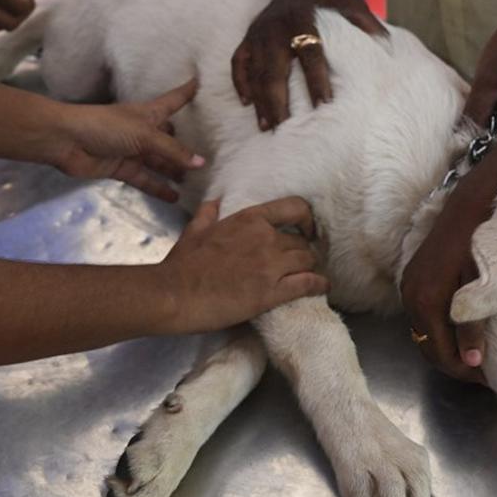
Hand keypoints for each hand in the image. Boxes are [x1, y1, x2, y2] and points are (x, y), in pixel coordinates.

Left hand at [49, 81, 205, 201]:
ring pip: (160, 162)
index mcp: (150, 113)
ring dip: (175, 170)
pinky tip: (175, 197)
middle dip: (188, 145)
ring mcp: (133, 150)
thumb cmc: (106, 127)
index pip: (175, 100)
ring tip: (198, 181)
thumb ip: (172, 151)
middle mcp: (144, 130)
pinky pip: (145, 179)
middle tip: (215, 154)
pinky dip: (158, 188)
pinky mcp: (122, 168)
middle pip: (171, 137)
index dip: (188, 92)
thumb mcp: (144, 134)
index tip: (204, 83)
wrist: (67, 141)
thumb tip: (201, 163)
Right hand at [159, 198, 328, 331]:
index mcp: (249, 219)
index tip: (307, 229)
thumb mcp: (195, 230)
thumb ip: (208, 214)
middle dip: (304, 251)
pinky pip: (308, 284)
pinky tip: (323, 287)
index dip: (307, 218)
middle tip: (303, 261)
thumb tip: (214, 202)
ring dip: (311, 268)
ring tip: (311, 275)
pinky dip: (319, 285)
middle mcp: (265, 238)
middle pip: (301, 241)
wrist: (173, 294)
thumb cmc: (182, 264)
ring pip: (308, 261)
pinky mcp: (272, 292)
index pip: (294, 207)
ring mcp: (270, 265)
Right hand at [232, 0, 384, 129]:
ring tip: (267, 127)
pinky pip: (238, 61)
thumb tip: (389, 51)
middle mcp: (276, 26)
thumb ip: (369, 25)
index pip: (310, 53)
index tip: (323, 106)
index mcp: (304, 18)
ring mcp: (259, 32)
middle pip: (274, 68)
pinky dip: (240, 82)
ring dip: (260, 100)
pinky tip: (247, 103)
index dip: (316, 80)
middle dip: (277, 100)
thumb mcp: (353, 2)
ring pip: (255, 70)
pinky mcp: (248, 36)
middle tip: (284, 129)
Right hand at [400, 173, 496, 384]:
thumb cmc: (483, 242)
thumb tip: (471, 360)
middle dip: (453, 363)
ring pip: (424, 332)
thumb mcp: (484, 286)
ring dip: (445, 347)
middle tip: (481, 373)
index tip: (486, 379)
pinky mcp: (414, 276)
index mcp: (426, 301)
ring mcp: (409, 285)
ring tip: (474, 354)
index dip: (463, 371)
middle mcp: (410, 296)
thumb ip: (473, 325)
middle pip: (427, 347)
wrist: (474, 202)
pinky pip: (423, 315)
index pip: (440, 353)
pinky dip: (439, 330)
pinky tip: (461, 330)